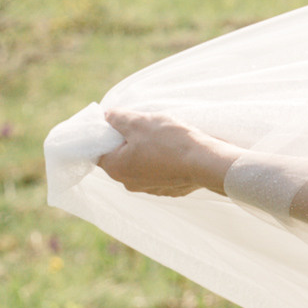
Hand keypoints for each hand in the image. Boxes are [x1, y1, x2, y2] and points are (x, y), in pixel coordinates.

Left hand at [98, 108, 230, 197]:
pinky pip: (161, 172)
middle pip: (122, 158)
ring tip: (165, 138)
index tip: (121, 124)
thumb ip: (119, 118)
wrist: (207, 163)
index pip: (100, 151)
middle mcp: (129, 183)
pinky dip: (165, 162)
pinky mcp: (169, 190)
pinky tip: (177, 151)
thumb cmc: (170, 142)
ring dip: (149, 152)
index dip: (107, 136)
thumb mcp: (140, 122)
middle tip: (146, 127)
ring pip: (143, 165)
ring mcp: (150, 188)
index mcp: (116, 168)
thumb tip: (107, 117)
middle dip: (131, 142)